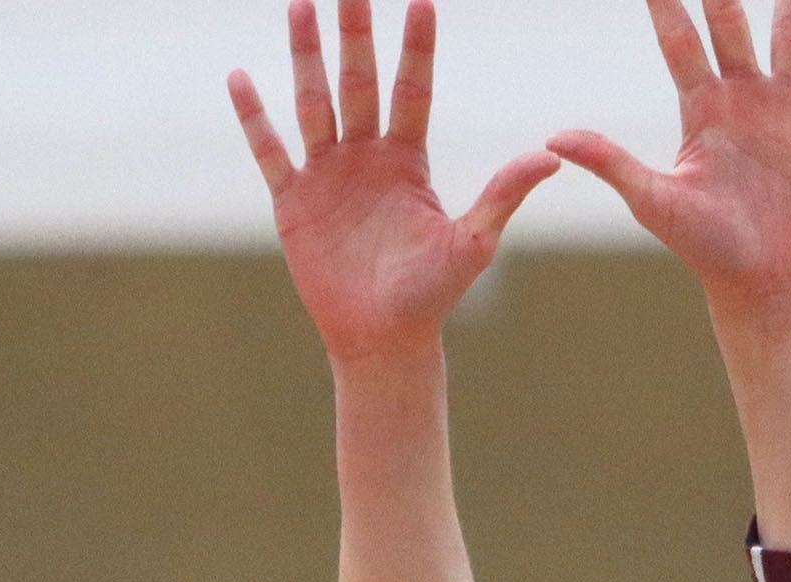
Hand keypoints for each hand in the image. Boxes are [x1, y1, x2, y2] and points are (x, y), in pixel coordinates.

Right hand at [231, 0, 556, 366]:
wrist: (381, 339)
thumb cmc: (430, 295)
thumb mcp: (472, 244)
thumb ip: (503, 196)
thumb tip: (549, 157)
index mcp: (408, 159)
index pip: (413, 89)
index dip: (416, 46)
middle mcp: (367, 156)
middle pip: (360, 81)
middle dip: (355, 32)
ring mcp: (328, 175)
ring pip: (315, 102)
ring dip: (307, 56)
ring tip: (300, 5)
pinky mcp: (294, 202)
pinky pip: (272, 152)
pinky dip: (255, 118)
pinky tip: (240, 78)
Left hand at [549, 0, 790, 315]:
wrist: (758, 280)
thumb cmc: (702, 246)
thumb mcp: (653, 200)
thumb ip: (609, 162)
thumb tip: (553, 138)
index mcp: (700, 109)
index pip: (679, 40)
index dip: (666, 2)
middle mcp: (740, 97)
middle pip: (731, 24)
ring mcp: (783, 107)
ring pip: (789, 38)